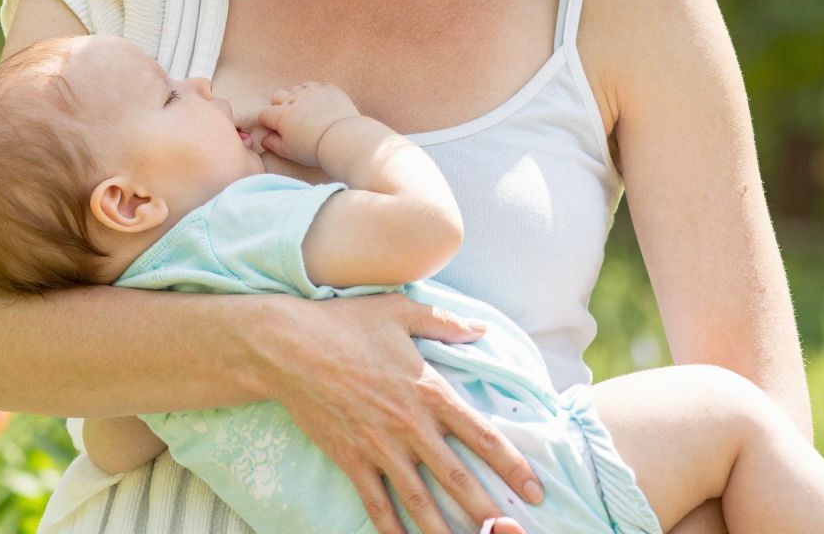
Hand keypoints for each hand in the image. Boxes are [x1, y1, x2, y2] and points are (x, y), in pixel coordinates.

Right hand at [254, 294, 544, 533]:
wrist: (289, 347)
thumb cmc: (347, 323)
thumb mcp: (401, 311)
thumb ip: (446, 323)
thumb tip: (481, 329)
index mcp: (429, 390)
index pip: (482, 435)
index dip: (512, 465)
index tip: (535, 488)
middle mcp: (410, 426)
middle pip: (458, 478)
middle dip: (488, 511)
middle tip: (512, 532)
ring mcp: (379, 447)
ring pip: (420, 500)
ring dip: (445, 530)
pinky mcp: (351, 460)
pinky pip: (376, 504)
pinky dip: (392, 530)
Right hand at [255, 81, 362, 169]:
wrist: (344, 140)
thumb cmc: (314, 149)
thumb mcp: (289, 152)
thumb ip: (273, 144)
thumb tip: (264, 139)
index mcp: (282, 115)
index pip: (265, 113)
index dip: (267, 122)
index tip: (275, 129)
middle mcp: (295, 98)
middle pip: (278, 95)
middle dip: (279, 106)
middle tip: (290, 120)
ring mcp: (313, 91)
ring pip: (298, 88)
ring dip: (298, 97)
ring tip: (307, 112)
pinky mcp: (330, 89)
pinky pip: (318, 86)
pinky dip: (317, 94)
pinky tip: (322, 106)